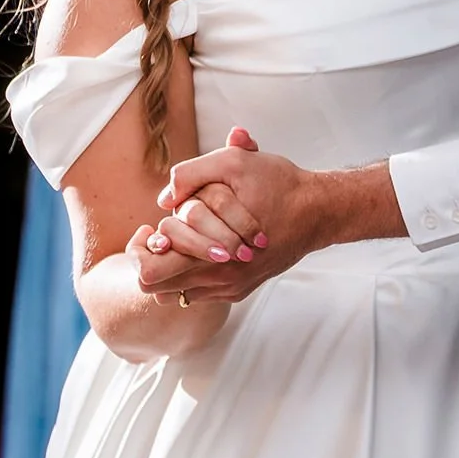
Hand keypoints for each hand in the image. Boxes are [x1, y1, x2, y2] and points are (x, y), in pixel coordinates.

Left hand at [138, 128, 299, 304]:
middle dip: (150, 261)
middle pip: (155, 289)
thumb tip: (163, 198)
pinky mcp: (240, 290)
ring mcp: (229, 288)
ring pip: (175, 294)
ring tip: (180, 242)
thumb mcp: (234, 163)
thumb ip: (191, 174)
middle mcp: (217, 279)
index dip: (139, 250)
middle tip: (160, 236)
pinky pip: (200, 293)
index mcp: (209, 253)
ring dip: (170, 269)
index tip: (150, 229)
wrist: (319, 211)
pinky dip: (192, 274)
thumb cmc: (278, 184)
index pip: (147, 273)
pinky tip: (203, 247)